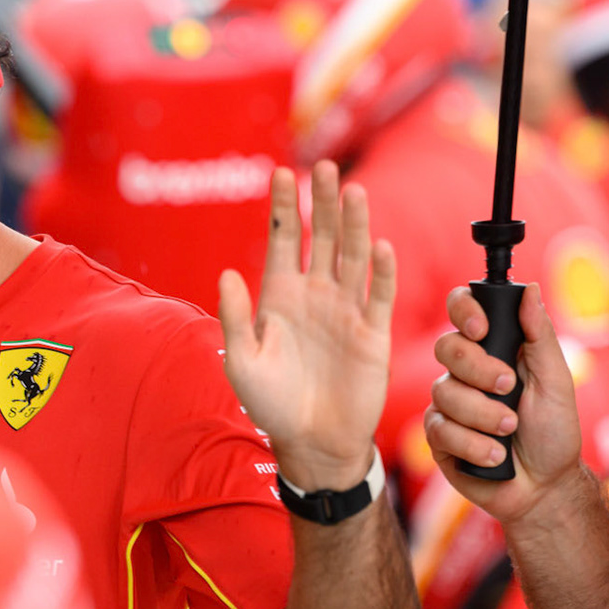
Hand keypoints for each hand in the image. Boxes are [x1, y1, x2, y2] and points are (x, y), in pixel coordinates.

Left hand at [218, 162, 395, 491]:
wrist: (312, 441)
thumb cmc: (270, 403)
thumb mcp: (241, 362)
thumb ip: (235, 317)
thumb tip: (226, 273)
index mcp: (279, 295)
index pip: (284, 240)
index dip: (283, 208)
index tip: (280, 173)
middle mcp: (314, 294)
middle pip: (322, 237)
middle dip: (322, 202)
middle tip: (325, 167)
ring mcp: (345, 310)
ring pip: (352, 256)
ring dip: (354, 225)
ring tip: (353, 191)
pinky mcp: (372, 332)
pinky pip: (379, 295)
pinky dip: (381, 271)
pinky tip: (381, 246)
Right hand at [425, 282, 584, 525]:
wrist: (544, 486)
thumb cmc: (554, 433)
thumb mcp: (557, 382)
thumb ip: (541, 336)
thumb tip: (532, 290)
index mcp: (493, 349)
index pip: (462, 310)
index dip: (463, 310)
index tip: (482, 329)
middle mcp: (465, 372)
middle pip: (446, 348)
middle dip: (479, 370)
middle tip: (509, 387)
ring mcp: (448, 403)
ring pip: (444, 392)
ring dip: (484, 415)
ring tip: (509, 432)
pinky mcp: (438, 436)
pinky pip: (439, 428)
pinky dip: (473, 443)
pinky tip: (494, 454)